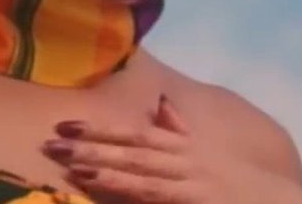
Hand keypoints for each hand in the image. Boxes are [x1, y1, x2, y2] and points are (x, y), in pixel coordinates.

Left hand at [41, 95, 301, 202]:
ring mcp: (193, 183)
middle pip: (132, 149)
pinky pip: (154, 196)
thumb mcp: (214, 155)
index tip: (66, 123)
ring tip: (68, 161)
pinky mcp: (197, 202)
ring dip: (102, 165)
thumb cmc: (251, 188)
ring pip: (139, 172)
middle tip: (50, 138)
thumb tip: (160, 107)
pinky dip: (126, 191)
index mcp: (188, 149)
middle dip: (91, 143)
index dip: (100, 130)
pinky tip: (101, 188)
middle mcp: (188, 161)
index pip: (137, 135)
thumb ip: (183, 131)